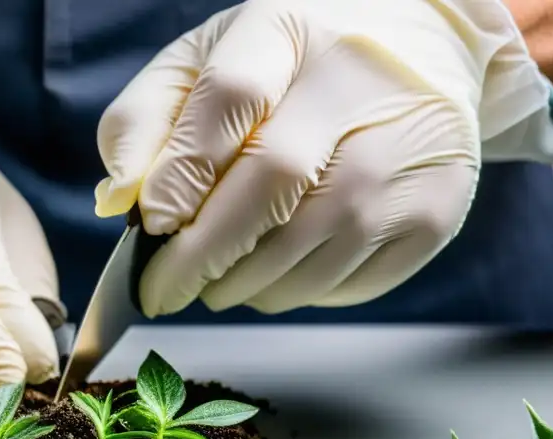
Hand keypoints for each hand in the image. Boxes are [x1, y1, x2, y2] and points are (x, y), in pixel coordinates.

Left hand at [96, 0, 552, 316]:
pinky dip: (295, 294)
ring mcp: (409, 149)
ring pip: (310, 247)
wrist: (423, 56)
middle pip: (272, 184)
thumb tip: (119, 200)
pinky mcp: (434, 209)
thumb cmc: (289, 69)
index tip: (151, 227)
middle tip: (164, 289)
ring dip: (245, 285)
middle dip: (203, 255)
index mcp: (290, 29)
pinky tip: (277, 274)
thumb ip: (145, 121)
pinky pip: (346, 282)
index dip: (182, 174)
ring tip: (218, 281)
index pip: (231, 98)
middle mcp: (360, 81)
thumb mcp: (204, 63)